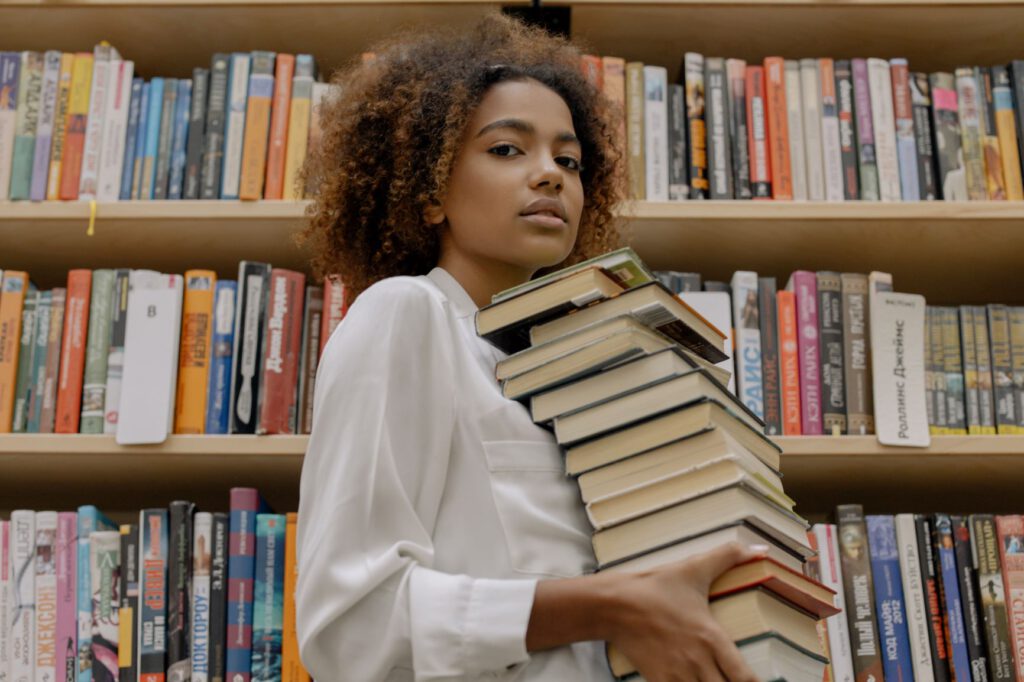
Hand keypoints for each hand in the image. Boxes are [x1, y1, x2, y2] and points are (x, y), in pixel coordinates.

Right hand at [605, 542, 768, 681]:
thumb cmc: (655, 587)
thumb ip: (729, 557)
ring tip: (713, 680)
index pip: (744, 676)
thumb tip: (761, 549)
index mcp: (711, 636)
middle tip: (734, 679)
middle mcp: (698, 660)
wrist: (614, 605)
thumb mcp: (693, 569)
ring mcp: (677, 674)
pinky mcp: (659, 680)